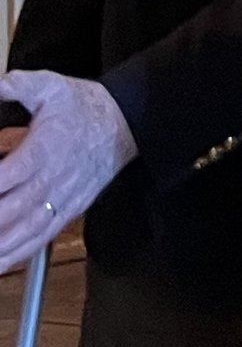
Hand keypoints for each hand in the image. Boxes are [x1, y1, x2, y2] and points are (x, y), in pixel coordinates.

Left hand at [0, 71, 136, 270]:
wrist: (124, 123)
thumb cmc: (84, 108)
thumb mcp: (48, 85)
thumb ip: (15, 85)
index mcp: (43, 150)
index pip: (6, 176)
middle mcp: (51, 180)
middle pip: (11, 211)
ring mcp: (61, 199)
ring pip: (26, 231)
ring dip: (2, 245)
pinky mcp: (68, 210)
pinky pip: (42, 237)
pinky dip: (19, 253)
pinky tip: (2, 261)